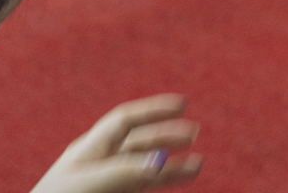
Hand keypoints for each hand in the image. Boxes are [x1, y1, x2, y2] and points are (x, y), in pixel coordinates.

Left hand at [31, 94, 202, 192]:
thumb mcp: (89, 182)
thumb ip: (124, 170)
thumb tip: (160, 161)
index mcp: (89, 149)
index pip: (125, 120)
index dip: (154, 109)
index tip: (182, 103)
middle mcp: (101, 163)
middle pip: (139, 143)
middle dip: (167, 136)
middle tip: (194, 133)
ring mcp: (109, 183)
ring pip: (146, 169)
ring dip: (172, 165)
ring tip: (198, 164)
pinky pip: (143, 186)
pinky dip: (163, 181)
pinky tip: (179, 179)